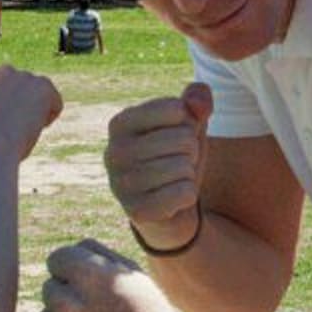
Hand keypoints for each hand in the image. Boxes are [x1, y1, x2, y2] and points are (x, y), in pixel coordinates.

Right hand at [0, 65, 61, 160]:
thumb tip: (14, 117)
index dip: (6, 105)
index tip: (6, 122)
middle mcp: (1, 72)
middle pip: (22, 86)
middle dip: (25, 102)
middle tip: (21, 126)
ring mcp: (22, 76)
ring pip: (40, 93)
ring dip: (38, 109)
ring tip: (27, 129)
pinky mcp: (42, 85)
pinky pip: (56, 101)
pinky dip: (52, 116)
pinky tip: (38, 127)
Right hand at [104, 82, 211, 249]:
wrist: (167, 207)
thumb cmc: (175, 155)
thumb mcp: (188, 123)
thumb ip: (196, 99)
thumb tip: (197, 104)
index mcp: (120, 123)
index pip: (176, 109)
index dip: (189, 123)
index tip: (176, 135)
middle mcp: (113, 152)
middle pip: (183, 139)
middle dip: (191, 150)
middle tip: (178, 161)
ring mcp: (121, 184)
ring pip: (184, 167)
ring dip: (189, 173)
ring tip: (174, 178)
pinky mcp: (136, 211)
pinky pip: (184, 193)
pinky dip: (188, 195)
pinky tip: (173, 199)